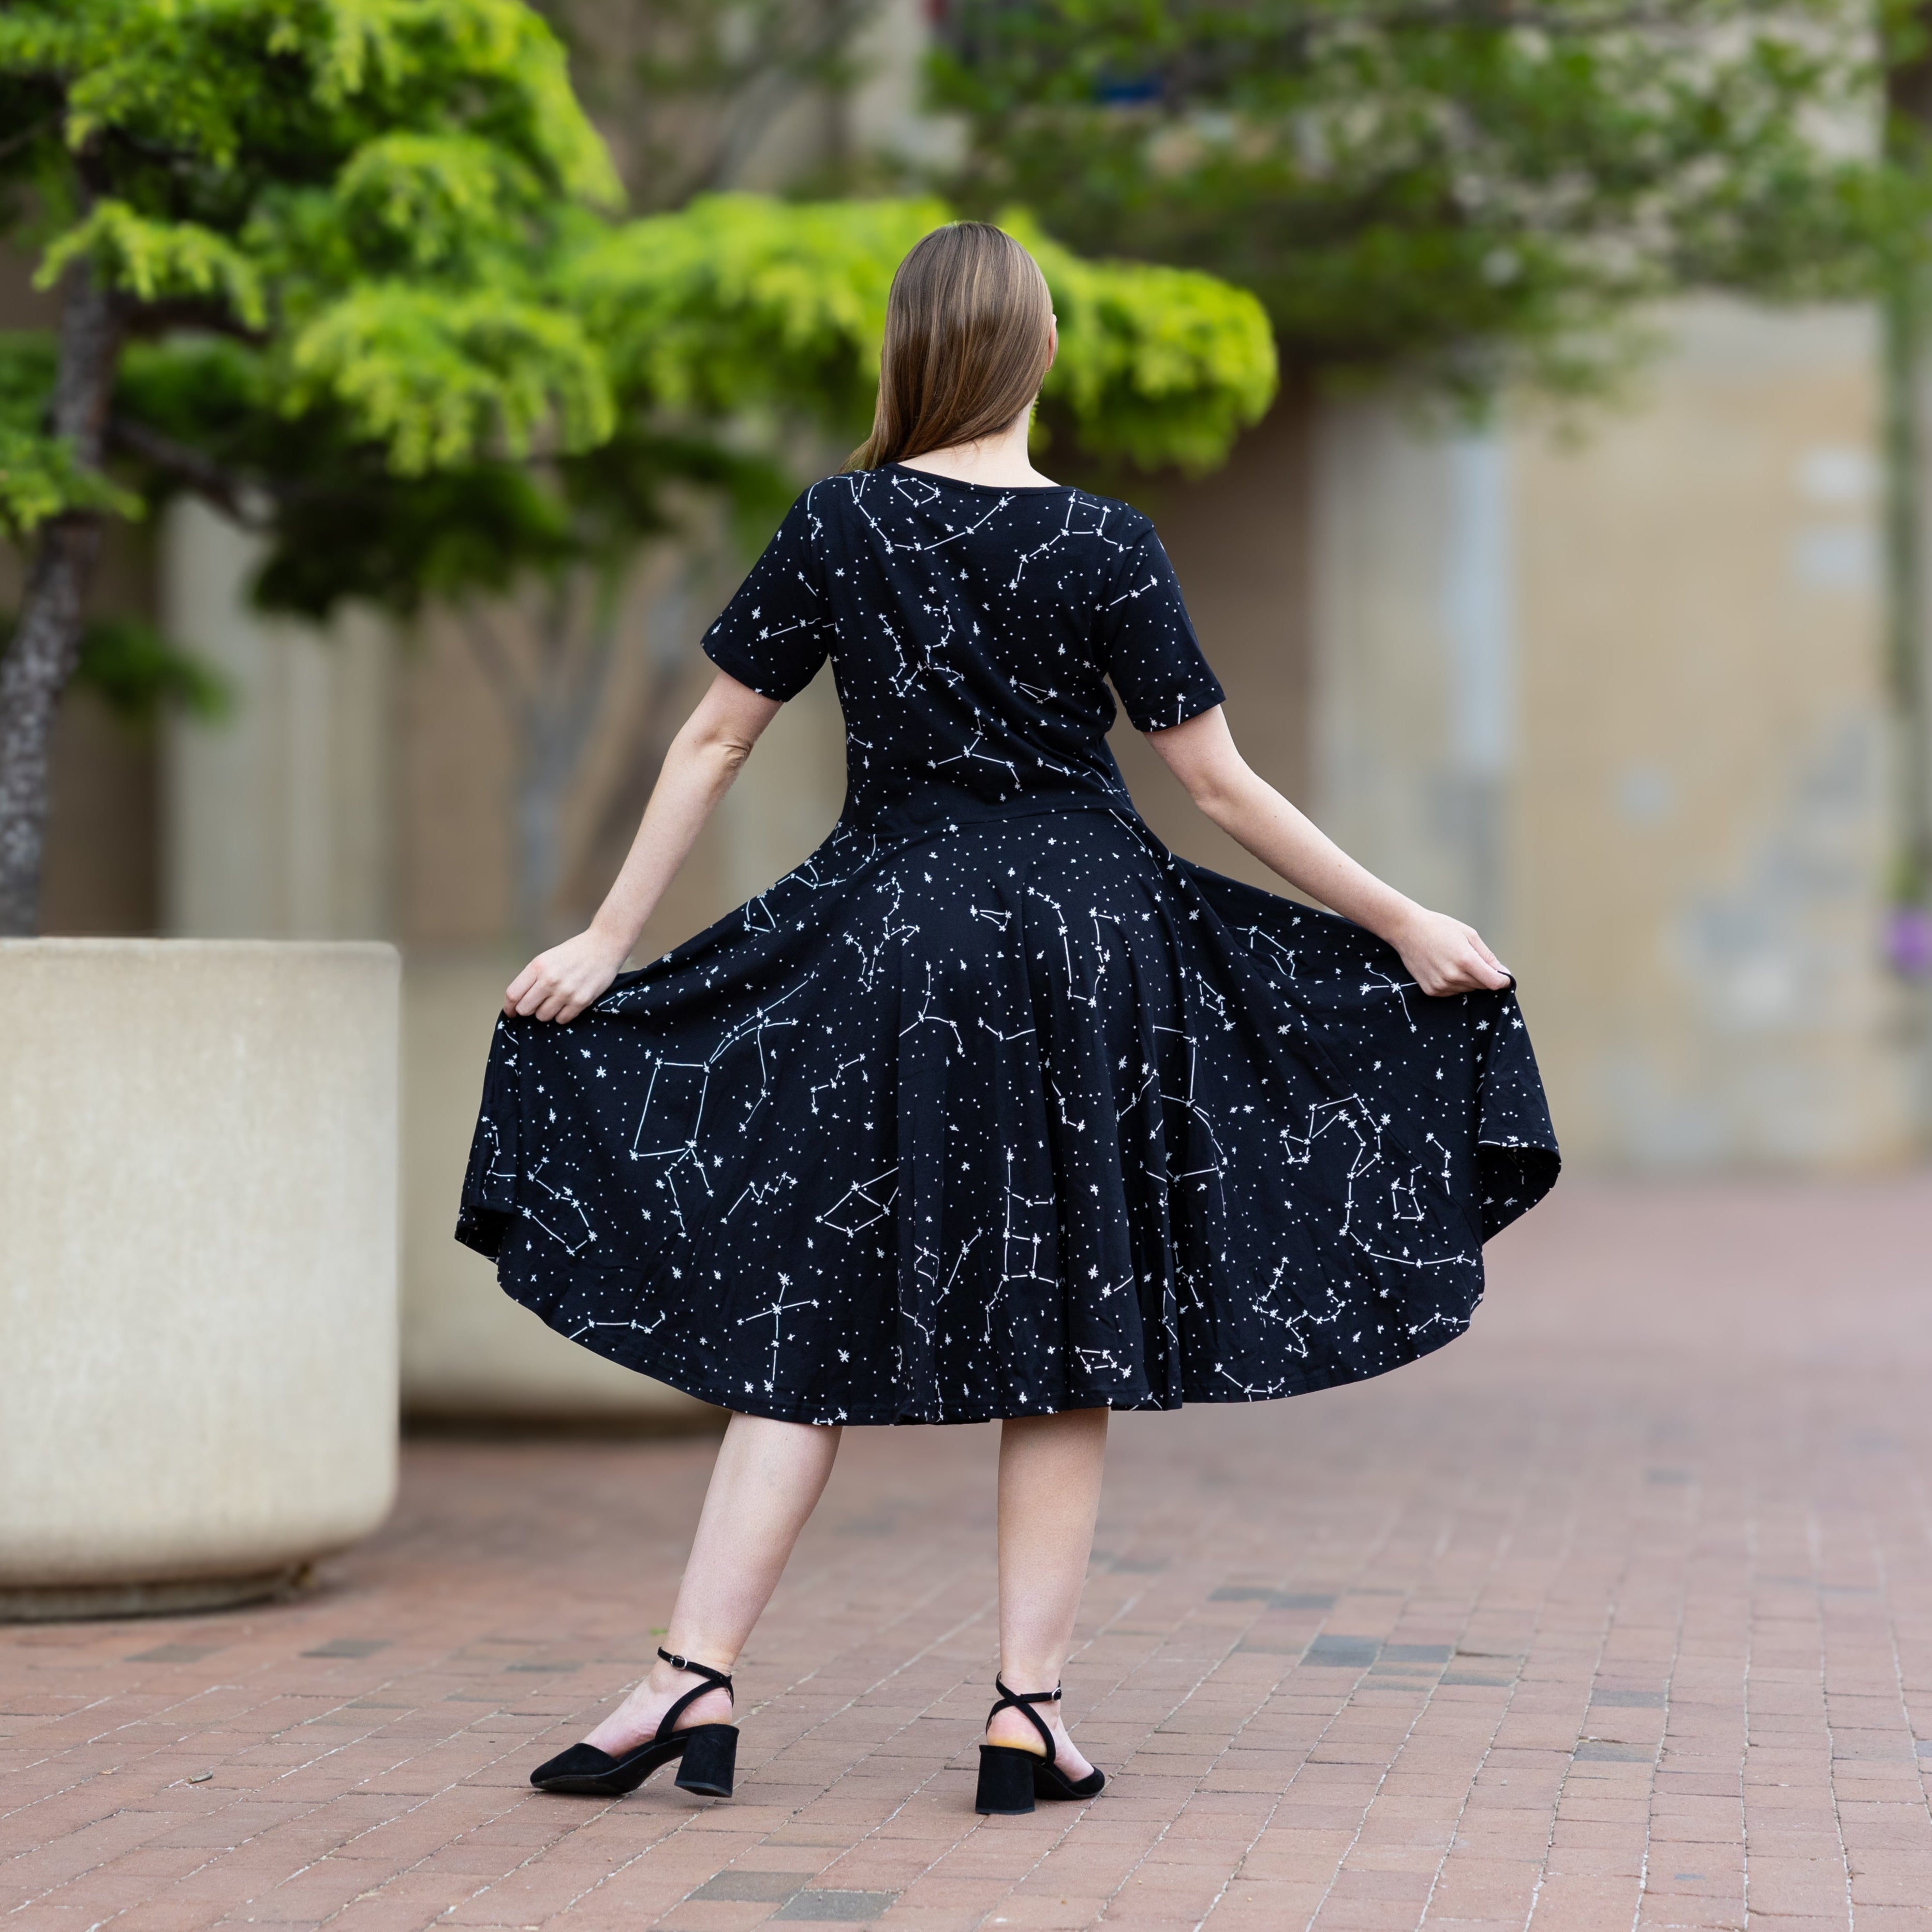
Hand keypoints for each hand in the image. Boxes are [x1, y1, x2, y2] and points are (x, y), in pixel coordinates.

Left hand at [504, 928, 629, 1023]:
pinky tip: (567, 1004)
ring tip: (555, 1001)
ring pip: (542, 1017)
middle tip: (536, 1004)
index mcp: (538, 966)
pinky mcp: (581, 1001)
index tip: (511, 1011)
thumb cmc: (574, 952)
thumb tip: (519, 1001)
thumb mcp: (547, 958)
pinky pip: (561, 1019)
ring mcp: (565, 992)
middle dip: (528, 1010)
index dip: (509, 1007)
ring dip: (546, 1012)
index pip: (513, 994)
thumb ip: (532, 977)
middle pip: (525, 1009)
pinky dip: (561, 1015)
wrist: (603, 947)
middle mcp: (549, 980)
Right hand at [1389, 906, 1511, 996]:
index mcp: (1466, 960)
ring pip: (1468, 989)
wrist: (1407, 930)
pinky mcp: (1431, 990)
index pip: (1494, 982)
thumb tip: (1502, 972)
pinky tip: (1445, 968)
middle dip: (1484, 976)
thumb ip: (1487, 956)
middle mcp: (1453, 976)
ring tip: (1455, 961)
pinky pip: (1453, 992)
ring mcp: (1441, 985)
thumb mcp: (1468, 935)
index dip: (1503, 980)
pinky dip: (1455, 983)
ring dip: (1469, 979)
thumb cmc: (1439, 928)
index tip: (1504, 976)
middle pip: (1482, 986)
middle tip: (1473, 959)